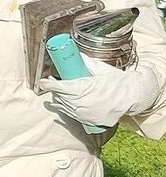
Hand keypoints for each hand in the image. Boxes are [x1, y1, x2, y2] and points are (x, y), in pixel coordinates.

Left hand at [39, 55, 160, 128]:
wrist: (133, 96)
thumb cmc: (116, 81)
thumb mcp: (100, 69)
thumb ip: (85, 62)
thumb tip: (74, 55)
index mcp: (81, 89)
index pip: (57, 87)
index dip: (47, 84)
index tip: (43, 81)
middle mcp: (80, 103)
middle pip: (58, 97)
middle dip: (54, 90)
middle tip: (53, 83)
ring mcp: (83, 114)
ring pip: (63, 107)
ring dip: (59, 100)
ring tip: (60, 93)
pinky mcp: (88, 121)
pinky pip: (72, 116)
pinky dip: (68, 109)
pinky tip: (67, 104)